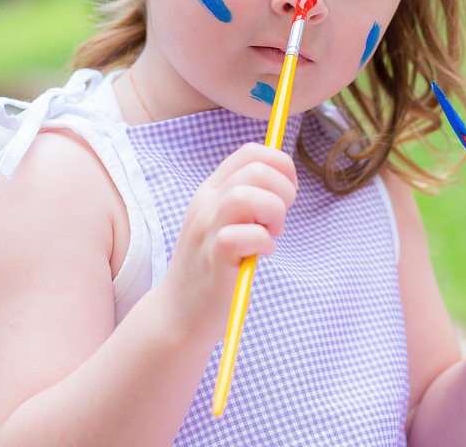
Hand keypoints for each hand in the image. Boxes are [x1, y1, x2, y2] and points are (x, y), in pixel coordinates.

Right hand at [159, 143, 297, 342]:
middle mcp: (207, 204)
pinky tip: (260, 254)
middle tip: (277, 221)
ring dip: (274, 213)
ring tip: (269, 234)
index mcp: (212, 190)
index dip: (281, 165)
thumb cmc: (213, 268)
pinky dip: (264, 242)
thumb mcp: (225, 223)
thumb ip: (247, 199)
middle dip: (283, 191)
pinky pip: (246, 235)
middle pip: (257, 170)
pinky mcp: (215, 258)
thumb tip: (286, 179)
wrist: (179, 314)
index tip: (286, 192)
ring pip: (248, 195)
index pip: (251, 152)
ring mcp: (207, 229)